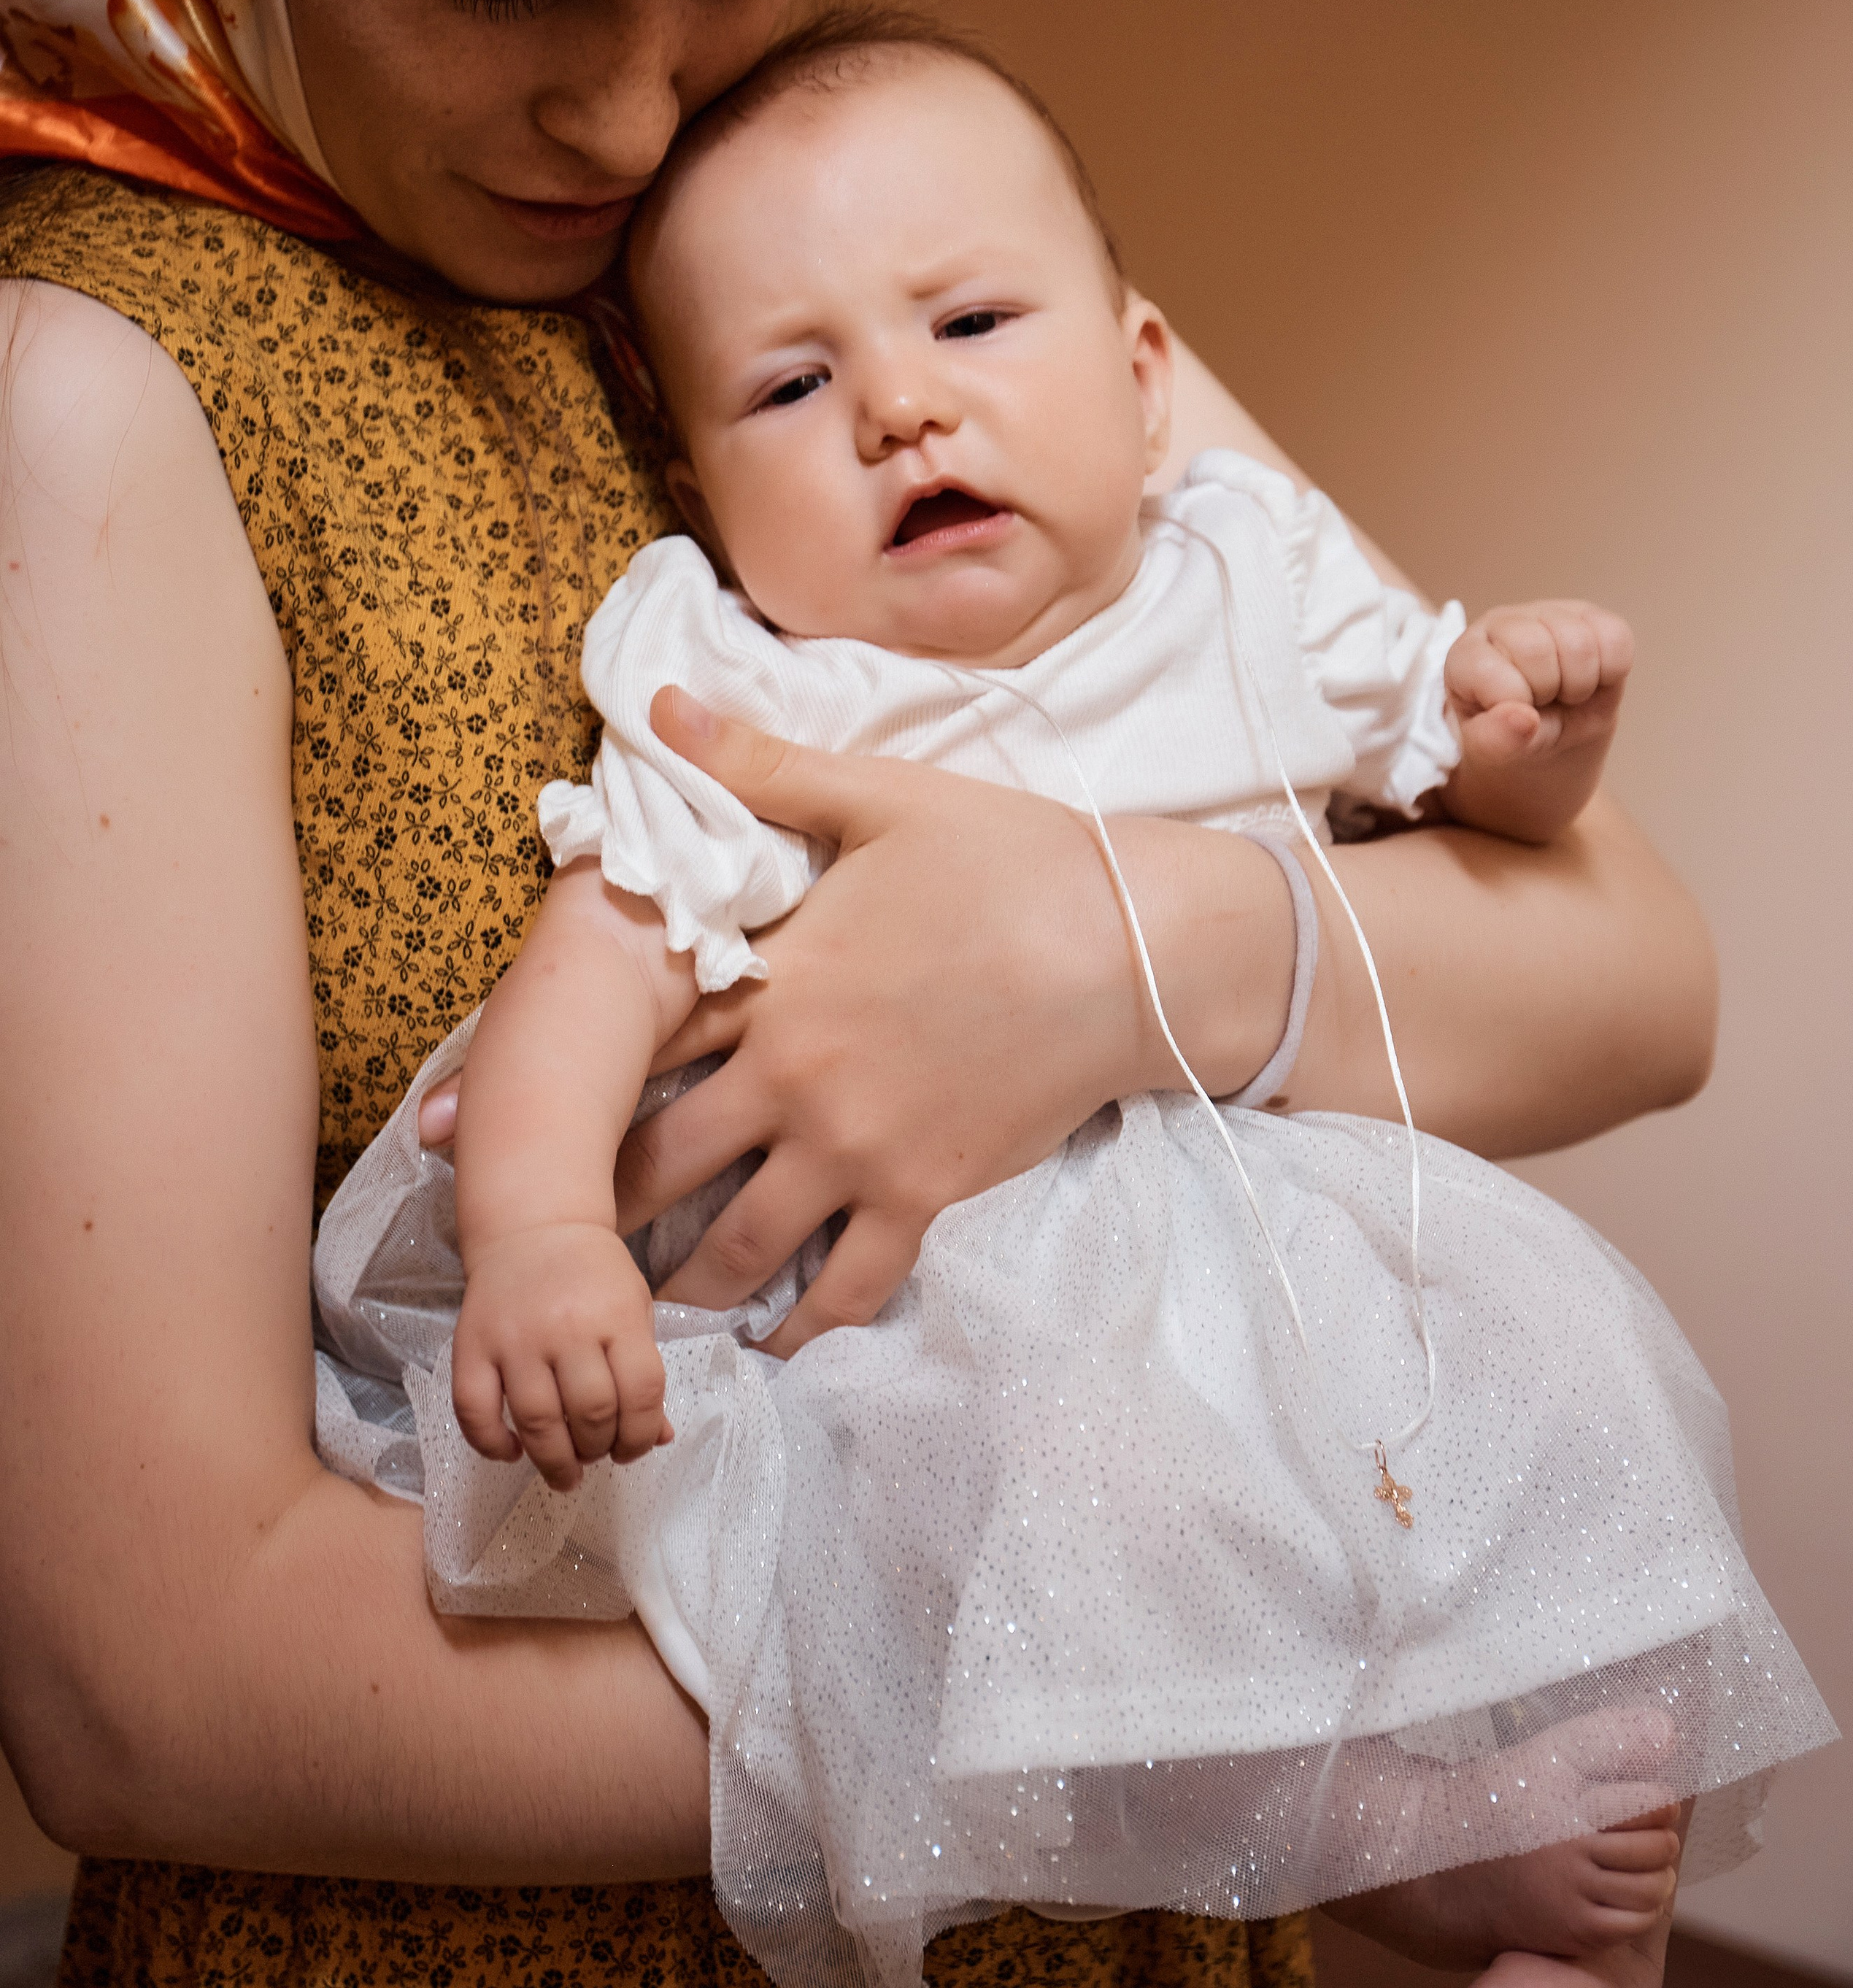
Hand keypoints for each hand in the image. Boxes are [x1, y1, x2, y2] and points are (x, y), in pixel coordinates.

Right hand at [452, 1223, 670, 1492]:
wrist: (533, 1226)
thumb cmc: (593, 1273)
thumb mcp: (634, 1308)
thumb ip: (645, 1372)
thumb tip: (659, 1437)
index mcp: (616, 1315)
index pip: (640, 1393)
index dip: (640, 1436)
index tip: (631, 1450)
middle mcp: (565, 1327)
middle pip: (590, 1414)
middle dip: (598, 1450)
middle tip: (595, 1455)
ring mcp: (514, 1338)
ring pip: (536, 1422)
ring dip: (553, 1461)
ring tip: (565, 1471)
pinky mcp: (471, 1345)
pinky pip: (474, 1411)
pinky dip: (491, 1444)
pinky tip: (512, 1452)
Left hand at [610, 688, 1296, 1358]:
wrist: (1133, 948)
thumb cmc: (1010, 859)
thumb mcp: (879, 794)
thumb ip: (759, 763)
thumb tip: (657, 703)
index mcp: (775, 984)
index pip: (641, 1043)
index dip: (573, 1076)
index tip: (515, 1109)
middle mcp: (796, 1082)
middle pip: (661, 1164)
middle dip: (603, 1200)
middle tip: (553, 1229)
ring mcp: (859, 1151)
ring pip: (735, 1247)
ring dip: (678, 1282)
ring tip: (633, 1307)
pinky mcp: (924, 1200)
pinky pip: (846, 1289)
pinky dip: (799, 1330)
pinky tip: (764, 1352)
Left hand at [1447, 602, 1632, 760]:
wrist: (1550, 730)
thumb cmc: (1511, 734)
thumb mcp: (1493, 748)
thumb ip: (1496, 739)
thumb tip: (1522, 719)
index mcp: (1466, 654)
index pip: (1495, 674)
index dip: (1514, 707)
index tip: (1514, 716)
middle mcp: (1503, 623)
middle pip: (1537, 649)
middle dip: (1548, 692)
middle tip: (1543, 703)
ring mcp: (1548, 613)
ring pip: (1579, 643)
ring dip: (1580, 684)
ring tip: (1565, 693)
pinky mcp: (1590, 615)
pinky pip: (1616, 638)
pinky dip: (1611, 670)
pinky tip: (1591, 679)